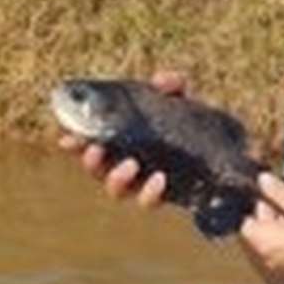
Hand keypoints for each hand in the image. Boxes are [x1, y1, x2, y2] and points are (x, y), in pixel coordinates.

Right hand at [57, 70, 188, 210]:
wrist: (217, 149)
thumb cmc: (189, 122)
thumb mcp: (181, 101)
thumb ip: (172, 86)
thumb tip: (161, 81)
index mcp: (120, 140)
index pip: (89, 143)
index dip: (74, 143)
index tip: (66, 140)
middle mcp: (126, 163)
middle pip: (96, 170)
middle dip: (90, 162)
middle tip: (96, 150)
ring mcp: (142, 183)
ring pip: (117, 191)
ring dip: (116, 179)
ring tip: (131, 165)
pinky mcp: (163, 196)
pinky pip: (149, 202)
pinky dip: (150, 193)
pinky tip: (159, 179)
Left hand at [238, 172, 283, 279]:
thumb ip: (278, 192)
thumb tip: (261, 179)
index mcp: (266, 243)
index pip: (247, 223)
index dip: (261, 207)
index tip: (278, 199)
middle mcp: (269, 258)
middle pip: (259, 233)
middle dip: (272, 217)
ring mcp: (281, 266)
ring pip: (272, 241)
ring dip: (282, 228)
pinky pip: (283, 251)